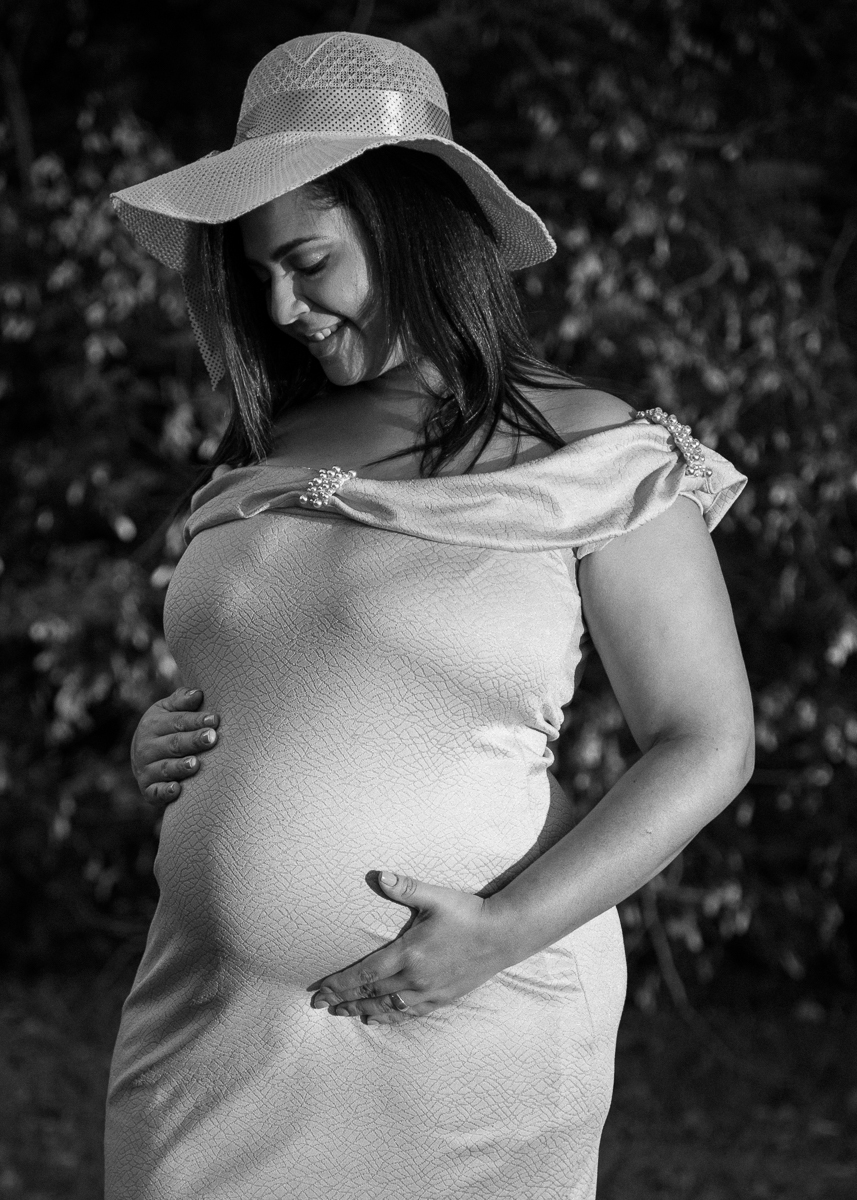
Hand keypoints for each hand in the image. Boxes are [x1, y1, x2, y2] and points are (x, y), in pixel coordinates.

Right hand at [130, 686, 219, 806]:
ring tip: (195, 763)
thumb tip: (198, 694)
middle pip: (174, 744)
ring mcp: (146, 770)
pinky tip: (177, 789)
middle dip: (193, 741)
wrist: (144, 754)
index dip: (196, 720)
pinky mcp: (148, 790)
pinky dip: (165, 792)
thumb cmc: (166, 727)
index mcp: (152, 724)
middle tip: (211, 738)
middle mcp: (146, 748)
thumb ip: (182, 700)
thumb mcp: (169, 709)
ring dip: (180, 767)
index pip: (177, 722)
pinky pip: (155, 793)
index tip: (214, 719)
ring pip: (166, 768)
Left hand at [308, 872, 509, 1024]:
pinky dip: (389, 1019)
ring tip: (341, 1013)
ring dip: (361, 1011)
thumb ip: (404, 888)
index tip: (319, 989)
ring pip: (388, 1008)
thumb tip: (378, 876)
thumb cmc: (468, 912)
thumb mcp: (435, 897)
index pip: (365, 974)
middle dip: (343, 999)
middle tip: (319, 1005)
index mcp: (409, 952)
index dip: (340, 983)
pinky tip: (376, 1019)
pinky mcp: (442, 998)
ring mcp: (429, 991)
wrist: (503, 934)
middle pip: (371, 994)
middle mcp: (416, 977)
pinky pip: (409, 1014)